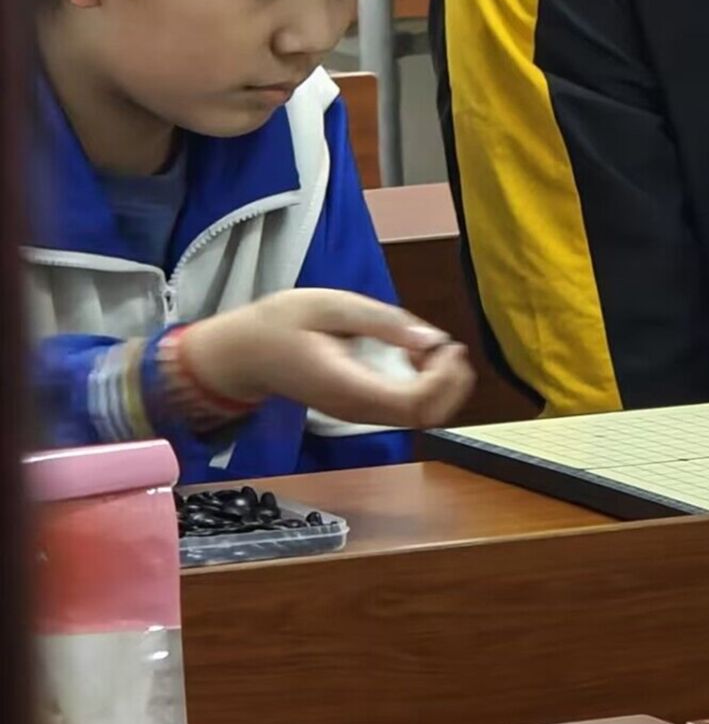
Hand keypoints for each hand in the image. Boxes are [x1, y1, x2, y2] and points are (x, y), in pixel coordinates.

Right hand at [178, 289, 475, 427]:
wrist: (242, 355)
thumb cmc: (279, 325)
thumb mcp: (330, 306)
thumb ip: (382, 322)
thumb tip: (431, 339)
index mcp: (349, 387)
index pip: (416, 404)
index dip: (445, 379)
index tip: (446, 346)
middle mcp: (358, 410)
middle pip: (427, 417)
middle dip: (451, 383)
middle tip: (446, 346)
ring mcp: (359, 414)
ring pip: (420, 416)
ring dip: (439, 384)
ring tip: (426, 347)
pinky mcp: (360, 410)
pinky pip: (405, 408)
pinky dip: (424, 385)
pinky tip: (412, 356)